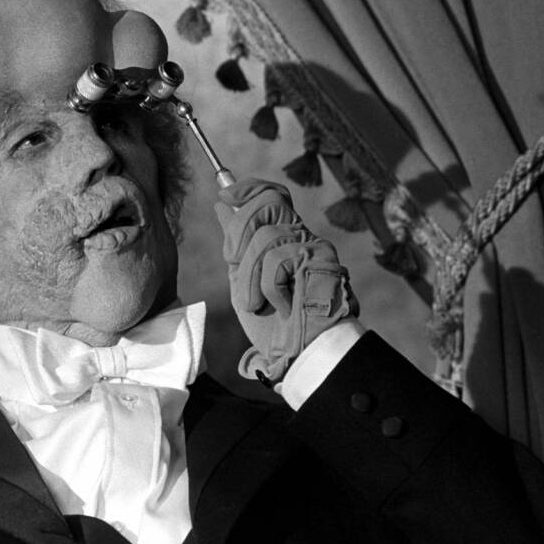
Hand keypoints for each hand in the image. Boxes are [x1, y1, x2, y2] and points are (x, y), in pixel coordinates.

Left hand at [214, 178, 358, 383]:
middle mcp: (301, 237)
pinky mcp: (320, 262)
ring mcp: (313, 247)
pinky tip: (280, 305)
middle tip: (234, 261)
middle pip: (268, 201)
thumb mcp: (244, 280)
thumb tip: (222, 206)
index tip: (225, 193)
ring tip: (257, 303)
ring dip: (250, 275)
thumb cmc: (274, 325)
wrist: (300, 355)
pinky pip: (277, 259)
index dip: (248, 188)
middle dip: (239, 229)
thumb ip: (236, 244)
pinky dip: (269, 287)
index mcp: (283, 239)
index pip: (272, 194)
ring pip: (265, 234)